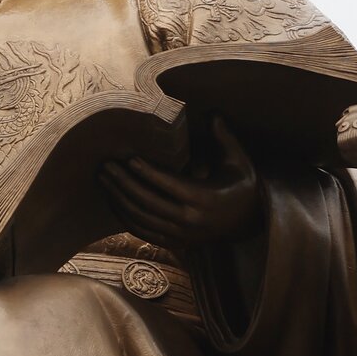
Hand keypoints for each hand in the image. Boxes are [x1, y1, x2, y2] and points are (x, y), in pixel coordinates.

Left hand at [100, 116, 260, 250]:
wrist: (252, 222)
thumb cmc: (244, 185)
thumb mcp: (239, 160)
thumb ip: (224, 137)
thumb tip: (213, 113)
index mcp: (204, 198)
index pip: (168, 184)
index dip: (146, 172)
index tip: (128, 158)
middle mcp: (190, 220)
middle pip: (147, 202)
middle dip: (123, 184)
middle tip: (106, 166)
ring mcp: (181, 235)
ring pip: (141, 219)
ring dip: (119, 200)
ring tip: (104, 180)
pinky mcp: (176, 243)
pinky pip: (144, 233)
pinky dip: (126, 218)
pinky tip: (114, 202)